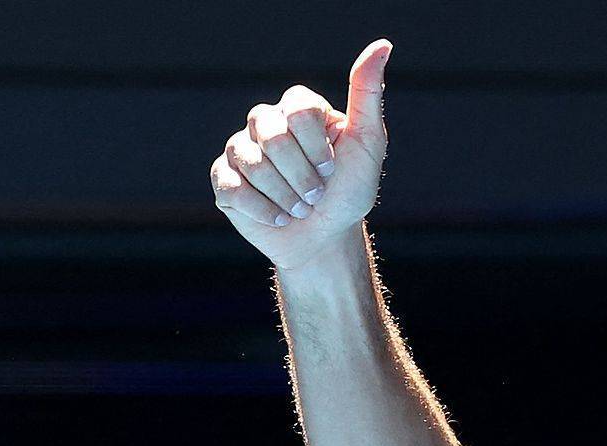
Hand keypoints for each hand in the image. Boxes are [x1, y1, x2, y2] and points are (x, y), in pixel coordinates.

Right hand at [208, 38, 393, 272]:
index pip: (298, 110)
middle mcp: (265, 123)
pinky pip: (233, 188)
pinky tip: (279, 217)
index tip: (332, 167)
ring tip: (300, 207)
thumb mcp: (368, 144)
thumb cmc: (349, 191)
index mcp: (297, 109)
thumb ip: (368, 95)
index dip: (317, 147)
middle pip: (273, 136)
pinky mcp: (224, 179)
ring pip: (252, 162)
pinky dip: (263, 210)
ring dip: (286, 195)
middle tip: (317, 193)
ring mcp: (241, 149)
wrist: (326, 237)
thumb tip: (382, 45)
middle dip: (303, 175)